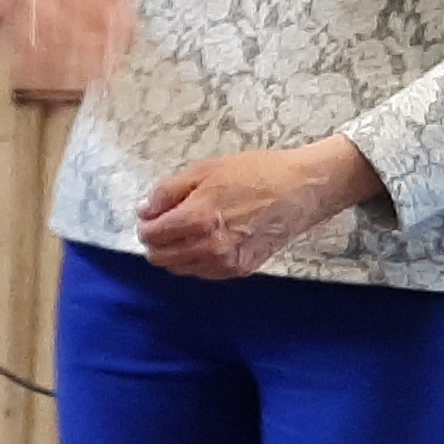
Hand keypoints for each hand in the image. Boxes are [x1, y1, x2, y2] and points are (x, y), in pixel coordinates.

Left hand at [135, 139, 381, 280]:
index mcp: (197, 219)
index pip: (152, 235)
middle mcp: (209, 247)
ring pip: (180, 269)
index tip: (150, 216)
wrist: (300, 190)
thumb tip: (144, 210)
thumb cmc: (255, 174)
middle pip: (161, 258)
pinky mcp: (240, 270)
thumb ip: (168, 191)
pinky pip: (203, 273)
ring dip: (174, 253)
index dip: (146, 225)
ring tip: (186, 231)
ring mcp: (226, 263)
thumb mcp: (205, 170)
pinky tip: (205, 242)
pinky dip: (195, 260)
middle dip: (156, 241)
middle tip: (164, 224)